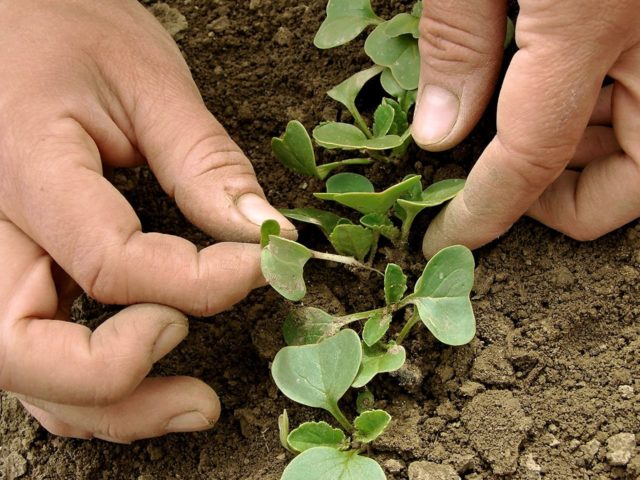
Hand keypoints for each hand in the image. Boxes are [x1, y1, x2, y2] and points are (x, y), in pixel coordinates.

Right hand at [0, 0, 293, 441]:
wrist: (10, 19)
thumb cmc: (65, 29)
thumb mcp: (146, 81)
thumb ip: (205, 164)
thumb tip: (265, 235)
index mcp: (21, 165)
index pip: (111, 262)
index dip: (201, 283)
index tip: (260, 263)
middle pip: (24, 350)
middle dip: (122, 383)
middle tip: (205, 383)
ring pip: (25, 373)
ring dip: (109, 406)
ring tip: (194, 402)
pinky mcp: (6, 267)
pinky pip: (35, 353)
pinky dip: (90, 386)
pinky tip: (149, 373)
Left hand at [412, 0, 639, 256]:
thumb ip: (457, 39)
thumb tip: (436, 133)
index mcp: (591, 19)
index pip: (534, 156)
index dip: (485, 210)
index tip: (447, 236)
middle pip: (630, 176)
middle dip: (564, 202)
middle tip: (495, 187)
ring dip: (585, 155)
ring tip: (509, 137)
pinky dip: (604, 110)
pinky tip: (545, 88)